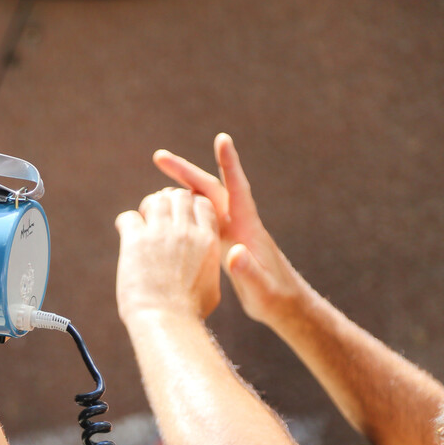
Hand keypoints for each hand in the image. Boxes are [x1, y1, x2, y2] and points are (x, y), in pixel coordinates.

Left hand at [115, 188, 221, 323]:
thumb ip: (208, 266)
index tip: (179, 217)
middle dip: (168, 202)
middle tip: (157, 217)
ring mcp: (161, 234)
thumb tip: (203, 265)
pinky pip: (128, 217)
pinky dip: (125, 222)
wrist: (167, 321)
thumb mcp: (211, 286)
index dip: (190, 206)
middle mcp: (186, 232)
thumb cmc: (189, 312)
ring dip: (147, 208)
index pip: (202, 204)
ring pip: (155, 201)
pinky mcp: (136, 240)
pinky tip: (125, 234)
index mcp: (208, 241)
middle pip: (179, 196)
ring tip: (141, 224)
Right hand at [152, 133, 307, 325]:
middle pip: (211, 189)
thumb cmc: (275, 298)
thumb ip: (248, 271)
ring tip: (159, 171)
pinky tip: (170, 205)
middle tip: (159, 157)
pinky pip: (202, 216)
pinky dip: (185, 205)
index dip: (230, 165)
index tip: (222, 139)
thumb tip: (235, 251)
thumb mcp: (261, 289)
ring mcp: (232, 231)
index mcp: (248, 229)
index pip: (237, 190)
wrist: (284, 306)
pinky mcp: (226, 240)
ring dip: (182, 184)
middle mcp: (240, 223)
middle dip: (186, 172)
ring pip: (204, 200)